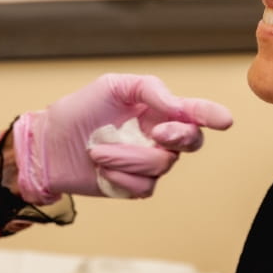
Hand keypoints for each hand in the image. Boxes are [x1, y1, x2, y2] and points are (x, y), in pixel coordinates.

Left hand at [13, 73, 232, 202]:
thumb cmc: (78, 111)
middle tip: (156, 132)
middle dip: (177, 137)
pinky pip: (144, 186)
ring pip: (162, 165)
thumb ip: (149, 89)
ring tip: (97, 150)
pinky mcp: (135, 186)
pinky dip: (120, 176)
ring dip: (128, 157)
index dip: (211, 116)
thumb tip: (177, 105)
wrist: (49, 145)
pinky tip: (101, 168)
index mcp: (157, 109)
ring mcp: (148, 163)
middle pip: (190, 142)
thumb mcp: (111, 86)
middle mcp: (158, 137)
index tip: (223, 121)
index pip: (194, 113)